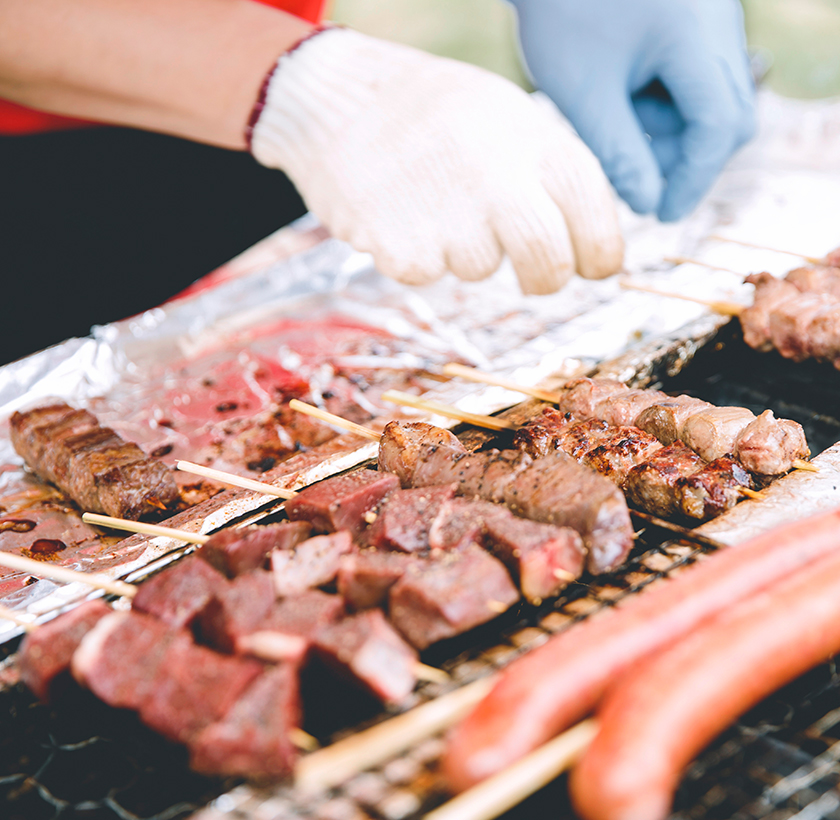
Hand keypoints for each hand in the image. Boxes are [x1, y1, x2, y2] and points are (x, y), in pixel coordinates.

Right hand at [249, 28, 622, 293]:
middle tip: (533, 276)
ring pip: (480, 269)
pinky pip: (427, 274)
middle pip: (549, 268)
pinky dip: (416, 253)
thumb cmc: (433, 113)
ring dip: (464, 250)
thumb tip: (589, 242)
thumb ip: (550, 174)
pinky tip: (401, 213)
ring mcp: (451, 219)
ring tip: (435, 201)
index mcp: (537, 144)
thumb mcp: (508, 117)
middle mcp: (501, 182)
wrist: (338, 97)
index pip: (596, 224)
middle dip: (545, 279)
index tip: (590, 266)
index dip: (600, 257)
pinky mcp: (404, 251)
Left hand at [510, 0, 754, 221]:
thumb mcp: (584, 95)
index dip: (693, 178)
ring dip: (674, 131)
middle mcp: (719, 19)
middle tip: (637, 179)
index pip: (719, 125)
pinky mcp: (700, 18)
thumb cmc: (558, 15)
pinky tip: (627, 101)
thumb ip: (620, 154)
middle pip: (731, 115)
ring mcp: (715, 15)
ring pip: (717, 99)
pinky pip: (701, 77)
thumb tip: (650, 206)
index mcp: (694, 33)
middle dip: (686, 158)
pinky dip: (669, 104)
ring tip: (617, 123)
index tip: (662, 213)